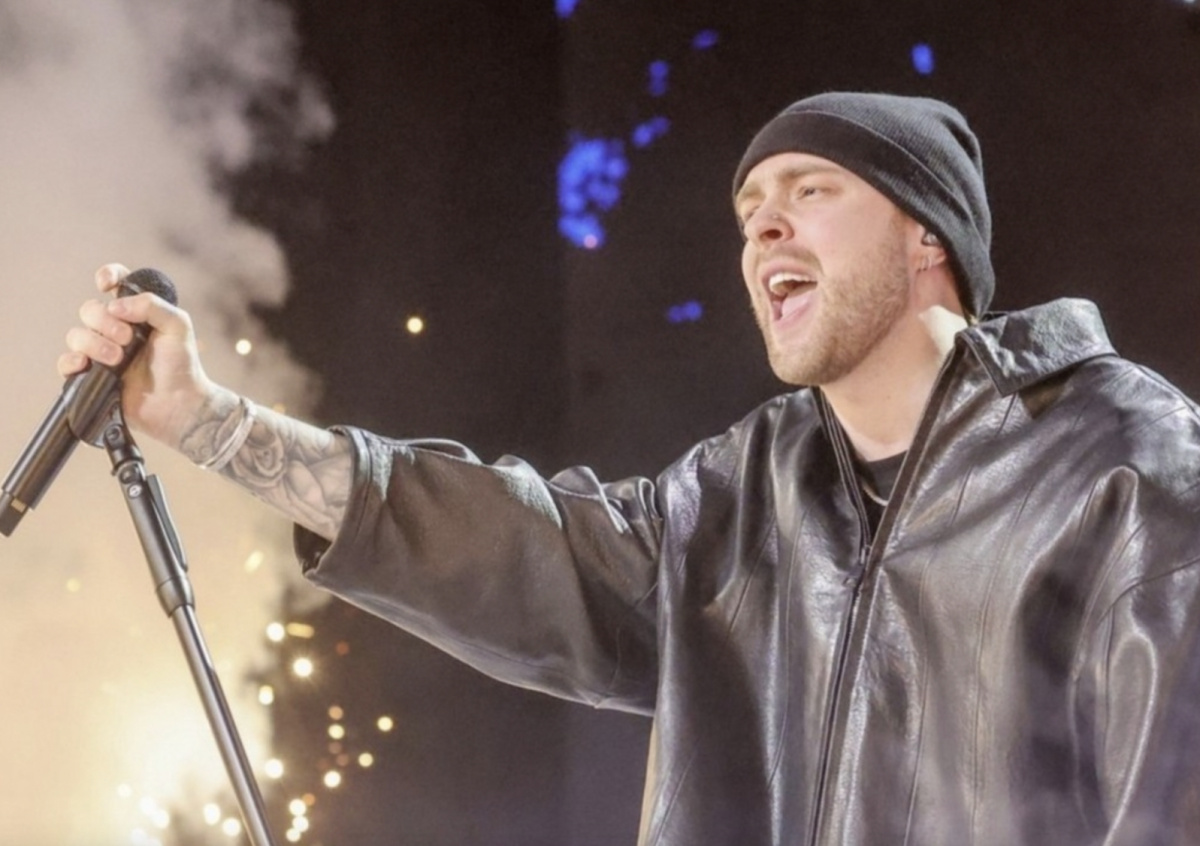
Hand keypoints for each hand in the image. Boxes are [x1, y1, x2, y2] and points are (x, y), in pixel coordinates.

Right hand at [58, 263, 217, 449]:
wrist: (178, 402)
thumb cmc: (182, 364)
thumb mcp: (177, 325)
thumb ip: (152, 305)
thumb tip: (114, 305)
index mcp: (136, 313)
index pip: (115, 283)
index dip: (107, 276)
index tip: (107, 285)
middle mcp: (115, 329)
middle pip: (89, 310)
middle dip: (106, 322)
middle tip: (128, 339)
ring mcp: (101, 352)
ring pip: (76, 335)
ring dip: (95, 344)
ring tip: (118, 359)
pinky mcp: (91, 376)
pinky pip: (65, 362)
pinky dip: (72, 360)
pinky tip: (87, 364)